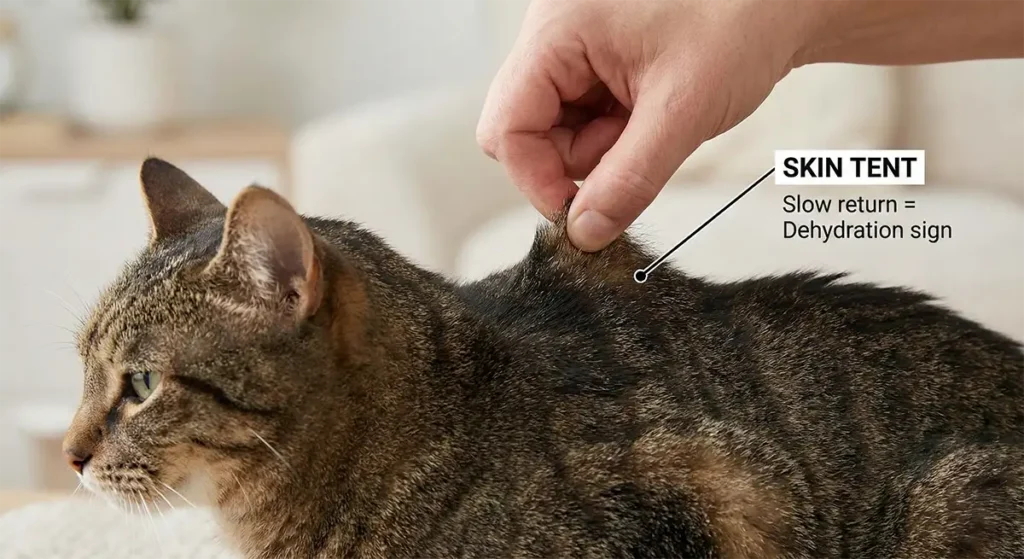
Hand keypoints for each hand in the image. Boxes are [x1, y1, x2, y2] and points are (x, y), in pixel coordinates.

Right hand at [476, 0, 819, 250]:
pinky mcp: (592, 58)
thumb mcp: (682, 112)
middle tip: (633, 149)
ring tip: (654, 120)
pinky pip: (581, 116)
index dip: (538, 180)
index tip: (581, 214)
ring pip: (555, 129)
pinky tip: (651, 111)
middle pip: (526, 130)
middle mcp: (552, 32)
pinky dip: (615, 131)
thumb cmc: (741, 22)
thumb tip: (585, 233)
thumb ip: (628, 180)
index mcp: (557, 29)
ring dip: (602, 147)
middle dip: (578, 158)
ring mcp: (571, 44)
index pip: (507, 126)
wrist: (783, 1)